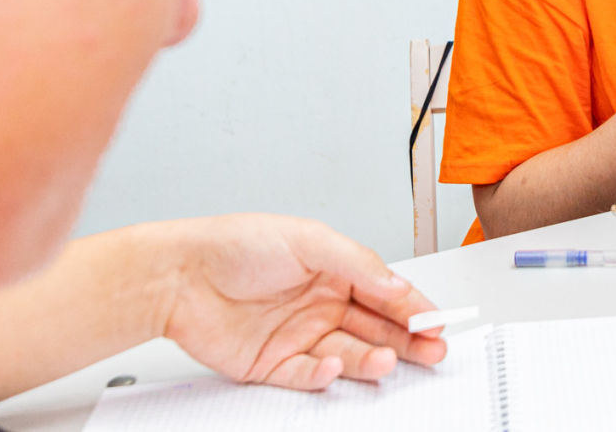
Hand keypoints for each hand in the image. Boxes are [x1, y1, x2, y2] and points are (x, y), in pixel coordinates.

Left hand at [153, 215, 447, 389]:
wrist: (178, 276)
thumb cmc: (236, 245)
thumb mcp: (309, 240)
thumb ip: (358, 264)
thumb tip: (398, 286)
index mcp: (334, 271)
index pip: (385, 292)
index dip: (413, 307)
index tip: (437, 321)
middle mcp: (320, 304)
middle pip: (375, 328)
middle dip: (408, 340)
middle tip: (433, 351)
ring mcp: (299, 335)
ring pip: (348, 354)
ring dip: (371, 359)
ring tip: (388, 361)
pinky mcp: (273, 364)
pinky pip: (307, 376)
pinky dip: (323, 376)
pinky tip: (332, 367)